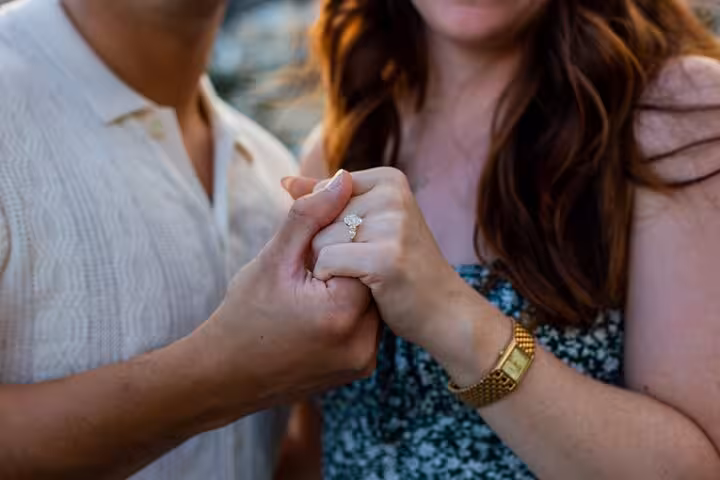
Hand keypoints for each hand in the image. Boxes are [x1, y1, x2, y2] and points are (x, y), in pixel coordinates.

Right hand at [192, 170, 378, 410]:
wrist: (224, 376)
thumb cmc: (242, 315)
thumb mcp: (273, 259)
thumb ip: (309, 216)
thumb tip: (343, 177)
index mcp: (342, 312)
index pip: (362, 250)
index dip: (336, 240)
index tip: (307, 251)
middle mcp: (363, 342)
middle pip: (370, 276)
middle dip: (345, 261)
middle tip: (311, 270)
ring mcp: (363, 360)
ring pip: (371, 299)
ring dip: (349, 285)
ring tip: (313, 290)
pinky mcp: (359, 368)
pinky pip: (366, 324)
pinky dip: (349, 310)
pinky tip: (318, 310)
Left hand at [283, 168, 501, 383]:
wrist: (444, 312)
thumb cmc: (400, 269)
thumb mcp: (366, 225)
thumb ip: (325, 201)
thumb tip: (286, 181)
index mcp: (389, 180)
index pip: (322, 194)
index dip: (328, 229)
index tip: (364, 244)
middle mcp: (392, 195)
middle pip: (318, 218)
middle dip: (329, 248)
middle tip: (369, 265)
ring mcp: (392, 225)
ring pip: (318, 241)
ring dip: (331, 267)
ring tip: (367, 276)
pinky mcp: (386, 257)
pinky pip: (327, 263)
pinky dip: (334, 281)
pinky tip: (361, 287)